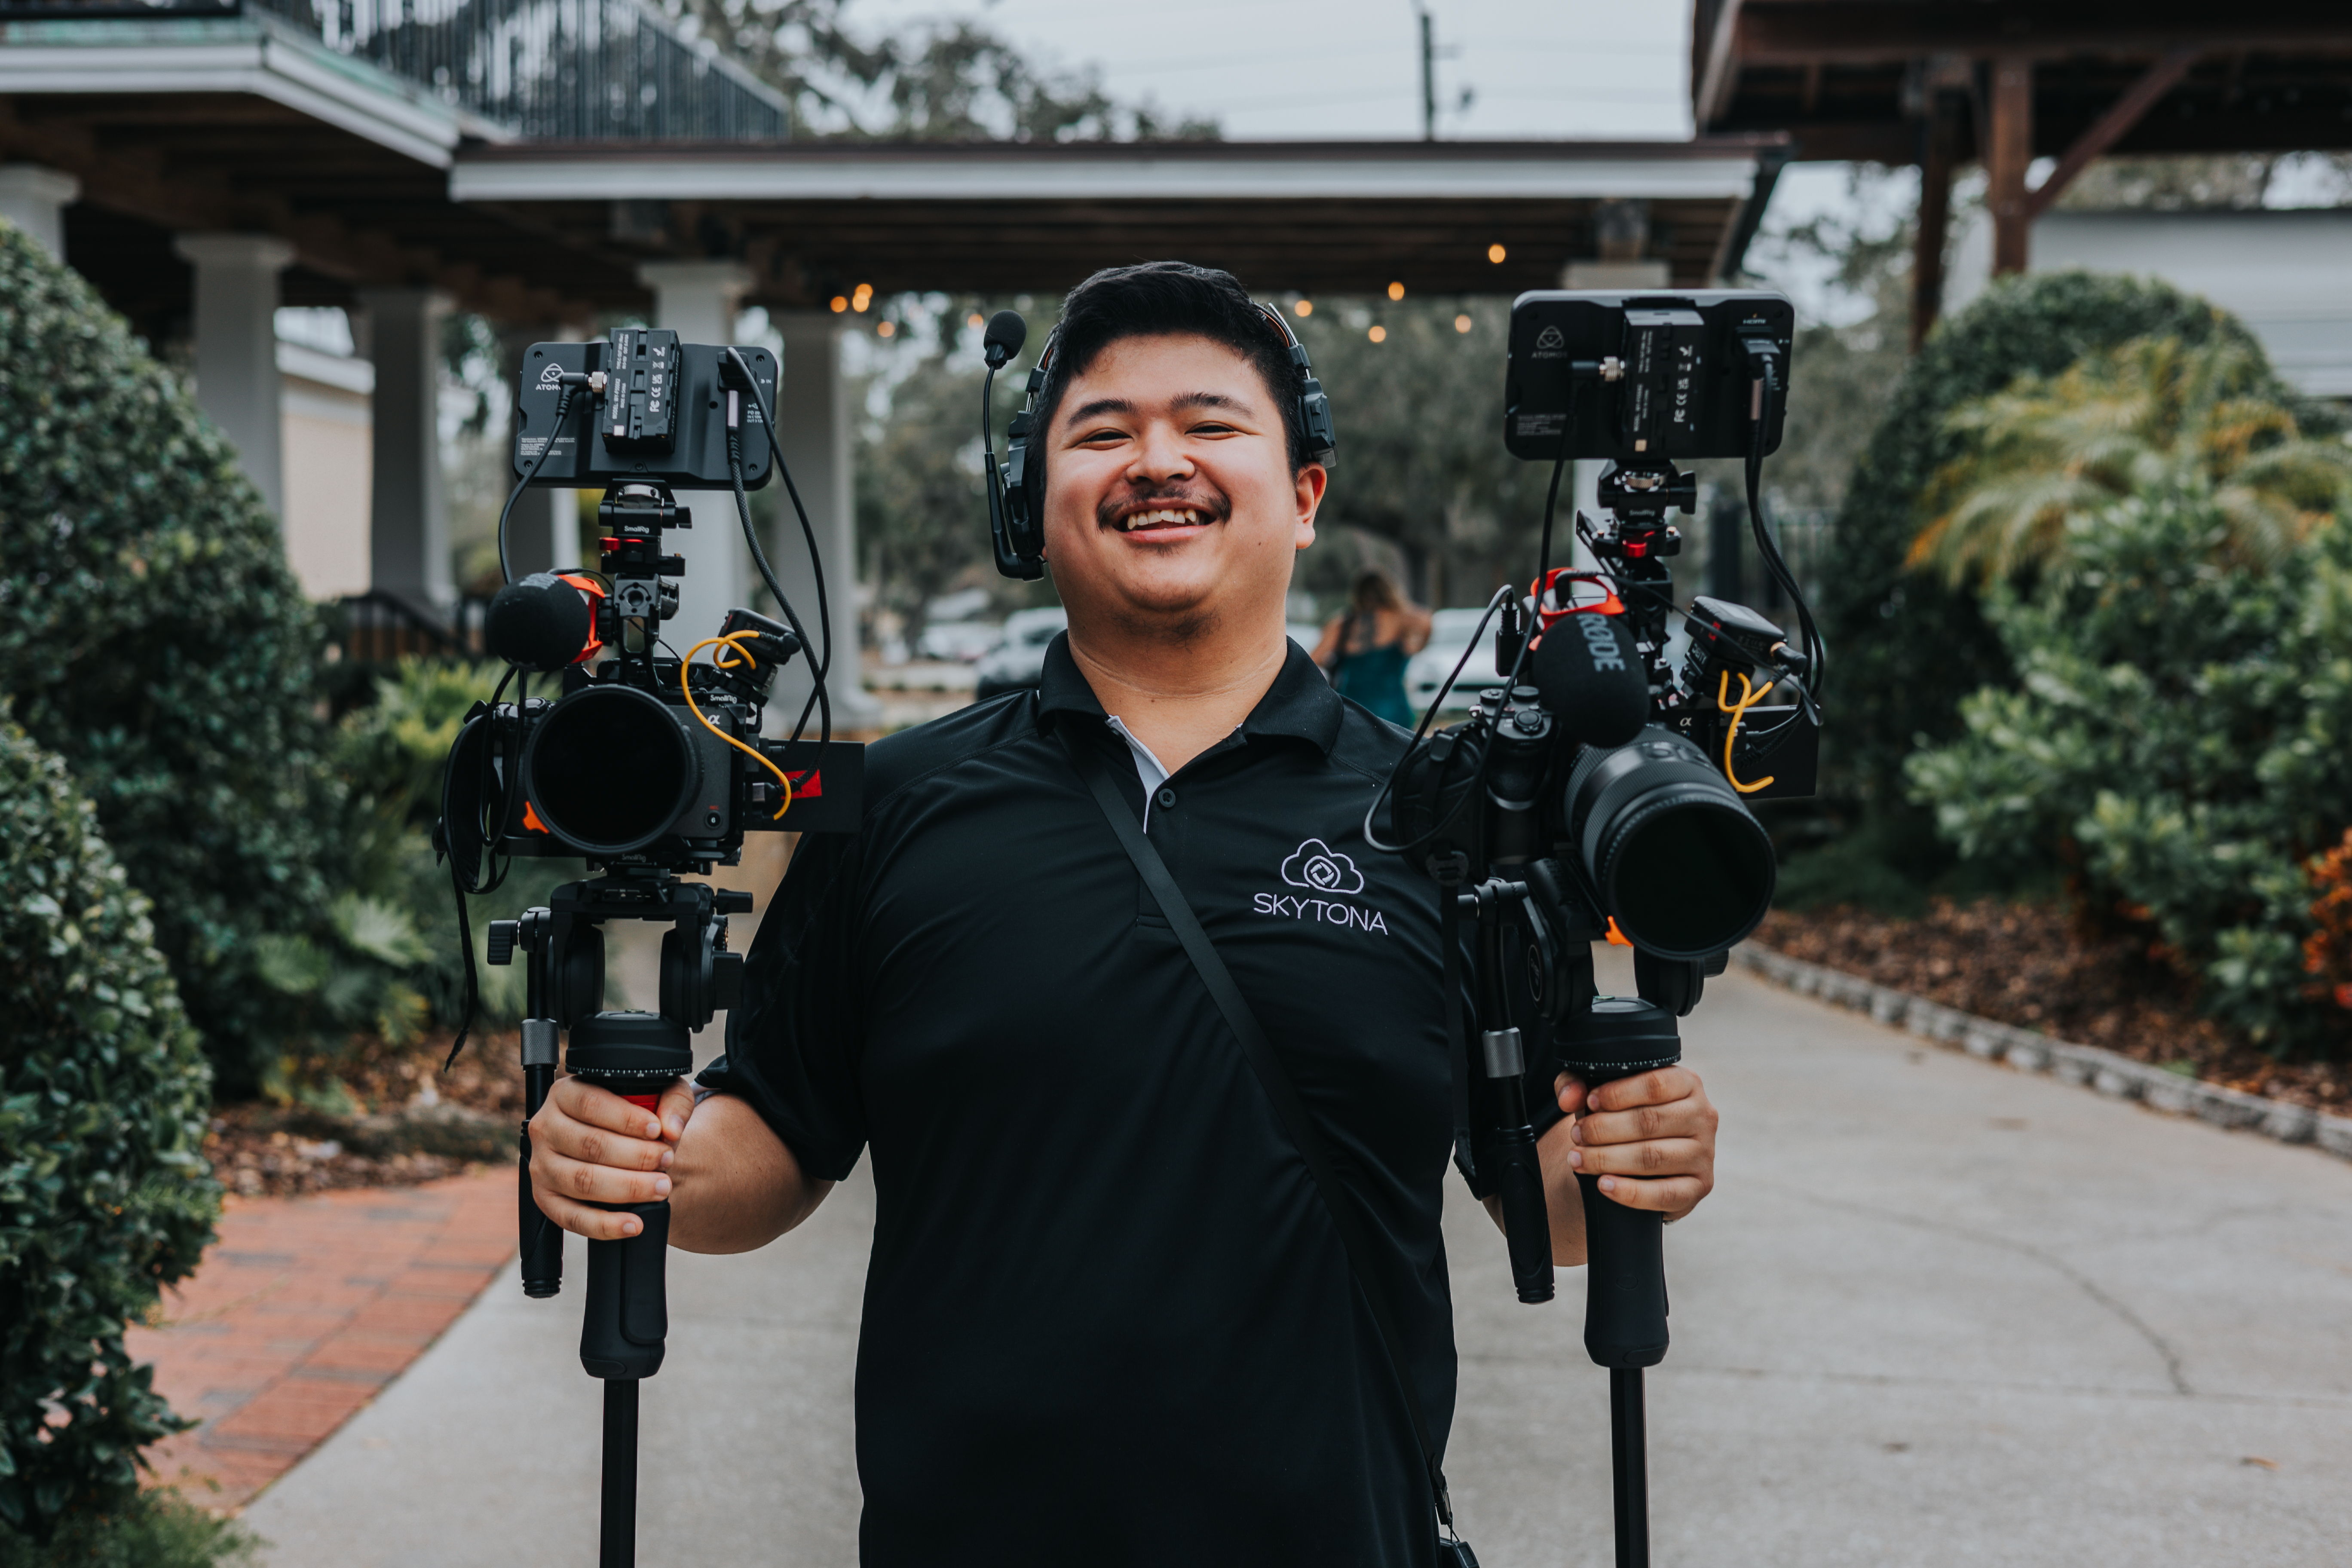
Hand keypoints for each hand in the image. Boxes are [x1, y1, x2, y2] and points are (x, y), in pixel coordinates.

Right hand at [528, 1075, 697, 1240]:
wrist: (618, 1142)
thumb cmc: (635, 1114)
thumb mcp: (658, 1093)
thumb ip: (671, 1102)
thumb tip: (672, 1128)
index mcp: (565, 1094)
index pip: (590, 1104)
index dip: (626, 1118)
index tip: (657, 1130)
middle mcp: (546, 1128)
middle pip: (589, 1145)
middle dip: (636, 1156)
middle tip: (667, 1160)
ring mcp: (542, 1166)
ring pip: (582, 1180)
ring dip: (627, 1188)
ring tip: (661, 1187)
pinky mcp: (545, 1199)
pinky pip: (572, 1217)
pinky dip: (605, 1225)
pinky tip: (634, 1224)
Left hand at [1542, 1066, 1716, 1222]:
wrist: (1643, 1160)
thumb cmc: (1622, 1116)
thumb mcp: (1601, 1092)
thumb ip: (1578, 1084)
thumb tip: (1568, 1098)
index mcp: (1687, 1083)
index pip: (1655, 1084)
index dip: (1617, 1094)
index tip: (1588, 1103)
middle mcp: (1703, 1116)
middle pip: (1649, 1121)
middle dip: (1603, 1129)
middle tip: (1576, 1136)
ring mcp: (1705, 1153)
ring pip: (1653, 1157)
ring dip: (1608, 1159)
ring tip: (1578, 1159)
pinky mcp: (1699, 1186)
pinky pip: (1665, 1193)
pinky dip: (1630, 1192)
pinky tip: (1604, 1185)